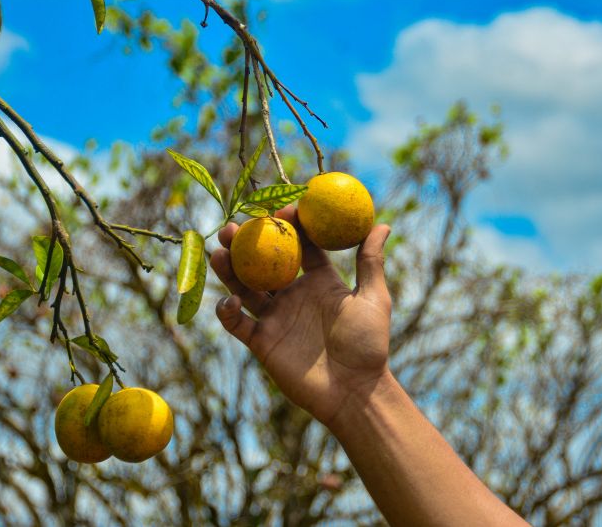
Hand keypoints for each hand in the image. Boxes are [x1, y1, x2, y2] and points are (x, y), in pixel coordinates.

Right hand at [210, 205, 391, 425]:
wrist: (354, 391)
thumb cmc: (369, 345)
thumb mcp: (373, 298)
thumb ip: (370, 261)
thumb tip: (381, 223)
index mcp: (319, 281)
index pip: (300, 245)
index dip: (288, 225)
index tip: (278, 209)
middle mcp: (294, 295)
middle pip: (264, 262)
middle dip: (246, 242)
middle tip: (233, 226)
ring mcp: (276, 318)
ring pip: (245, 287)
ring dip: (229, 269)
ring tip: (219, 250)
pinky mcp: (263, 342)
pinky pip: (238, 324)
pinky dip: (227, 312)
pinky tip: (228, 301)